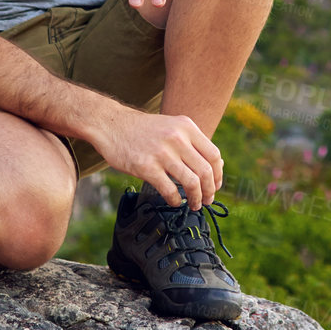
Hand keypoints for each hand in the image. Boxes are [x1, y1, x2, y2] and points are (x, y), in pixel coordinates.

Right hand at [88, 106, 223, 208]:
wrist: (112, 125)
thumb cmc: (143, 130)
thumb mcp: (172, 126)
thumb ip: (191, 142)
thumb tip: (213, 165)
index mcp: (186, 127)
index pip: (214, 155)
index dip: (218, 174)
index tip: (215, 185)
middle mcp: (177, 138)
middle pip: (206, 171)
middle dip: (210, 190)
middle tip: (207, 200)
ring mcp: (162, 153)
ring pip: (192, 183)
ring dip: (196, 198)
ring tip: (194, 204)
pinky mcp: (147, 167)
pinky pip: (170, 190)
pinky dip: (176, 200)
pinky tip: (175, 201)